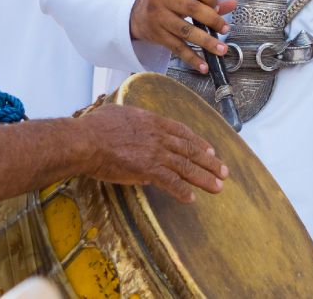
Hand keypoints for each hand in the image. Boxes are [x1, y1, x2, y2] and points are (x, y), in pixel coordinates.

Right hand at [80, 103, 228, 202]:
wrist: (88, 140)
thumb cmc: (97, 126)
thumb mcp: (123, 114)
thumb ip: (137, 122)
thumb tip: (140, 130)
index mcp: (154, 121)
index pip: (183, 133)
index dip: (198, 142)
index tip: (210, 150)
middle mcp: (160, 136)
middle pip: (190, 150)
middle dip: (209, 162)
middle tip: (224, 171)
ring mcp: (156, 153)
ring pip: (186, 166)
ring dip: (204, 177)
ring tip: (217, 186)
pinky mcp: (148, 169)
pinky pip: (170, 182)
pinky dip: (182, 190)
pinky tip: (191, 198)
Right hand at [129, 0, 236, 71]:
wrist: (135, 13)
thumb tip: (232, 4)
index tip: (218, 8)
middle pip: (192, 8)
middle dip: (212, 20)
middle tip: (225, 29)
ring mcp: (158, 17)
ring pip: (185, 31)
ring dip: (206, 42)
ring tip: (221, 50)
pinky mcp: (157, 35)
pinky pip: (177, 48)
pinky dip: (192, 58)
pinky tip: (203, 66)